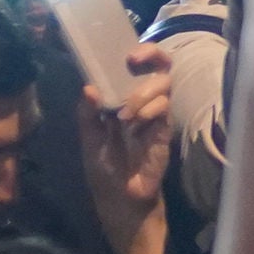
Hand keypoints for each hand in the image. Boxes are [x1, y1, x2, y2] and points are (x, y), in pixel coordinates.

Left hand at [79, 43, 175, 253]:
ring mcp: (157, 117)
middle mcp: (145, 104)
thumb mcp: (88, 140)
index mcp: (125, 101)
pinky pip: (164, 109)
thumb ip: (87, 114)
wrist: (119, 200)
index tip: (128, 53)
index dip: (140, 53)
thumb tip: (89, 87)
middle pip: (160, 68)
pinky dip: (149, 109)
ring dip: (141, 93)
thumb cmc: (105, 170)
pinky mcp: (165, 132)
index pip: (139, 69)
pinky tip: (135, 123)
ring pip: (163, 86)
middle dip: (151, 58)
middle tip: (133, 62)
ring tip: (123, 115)